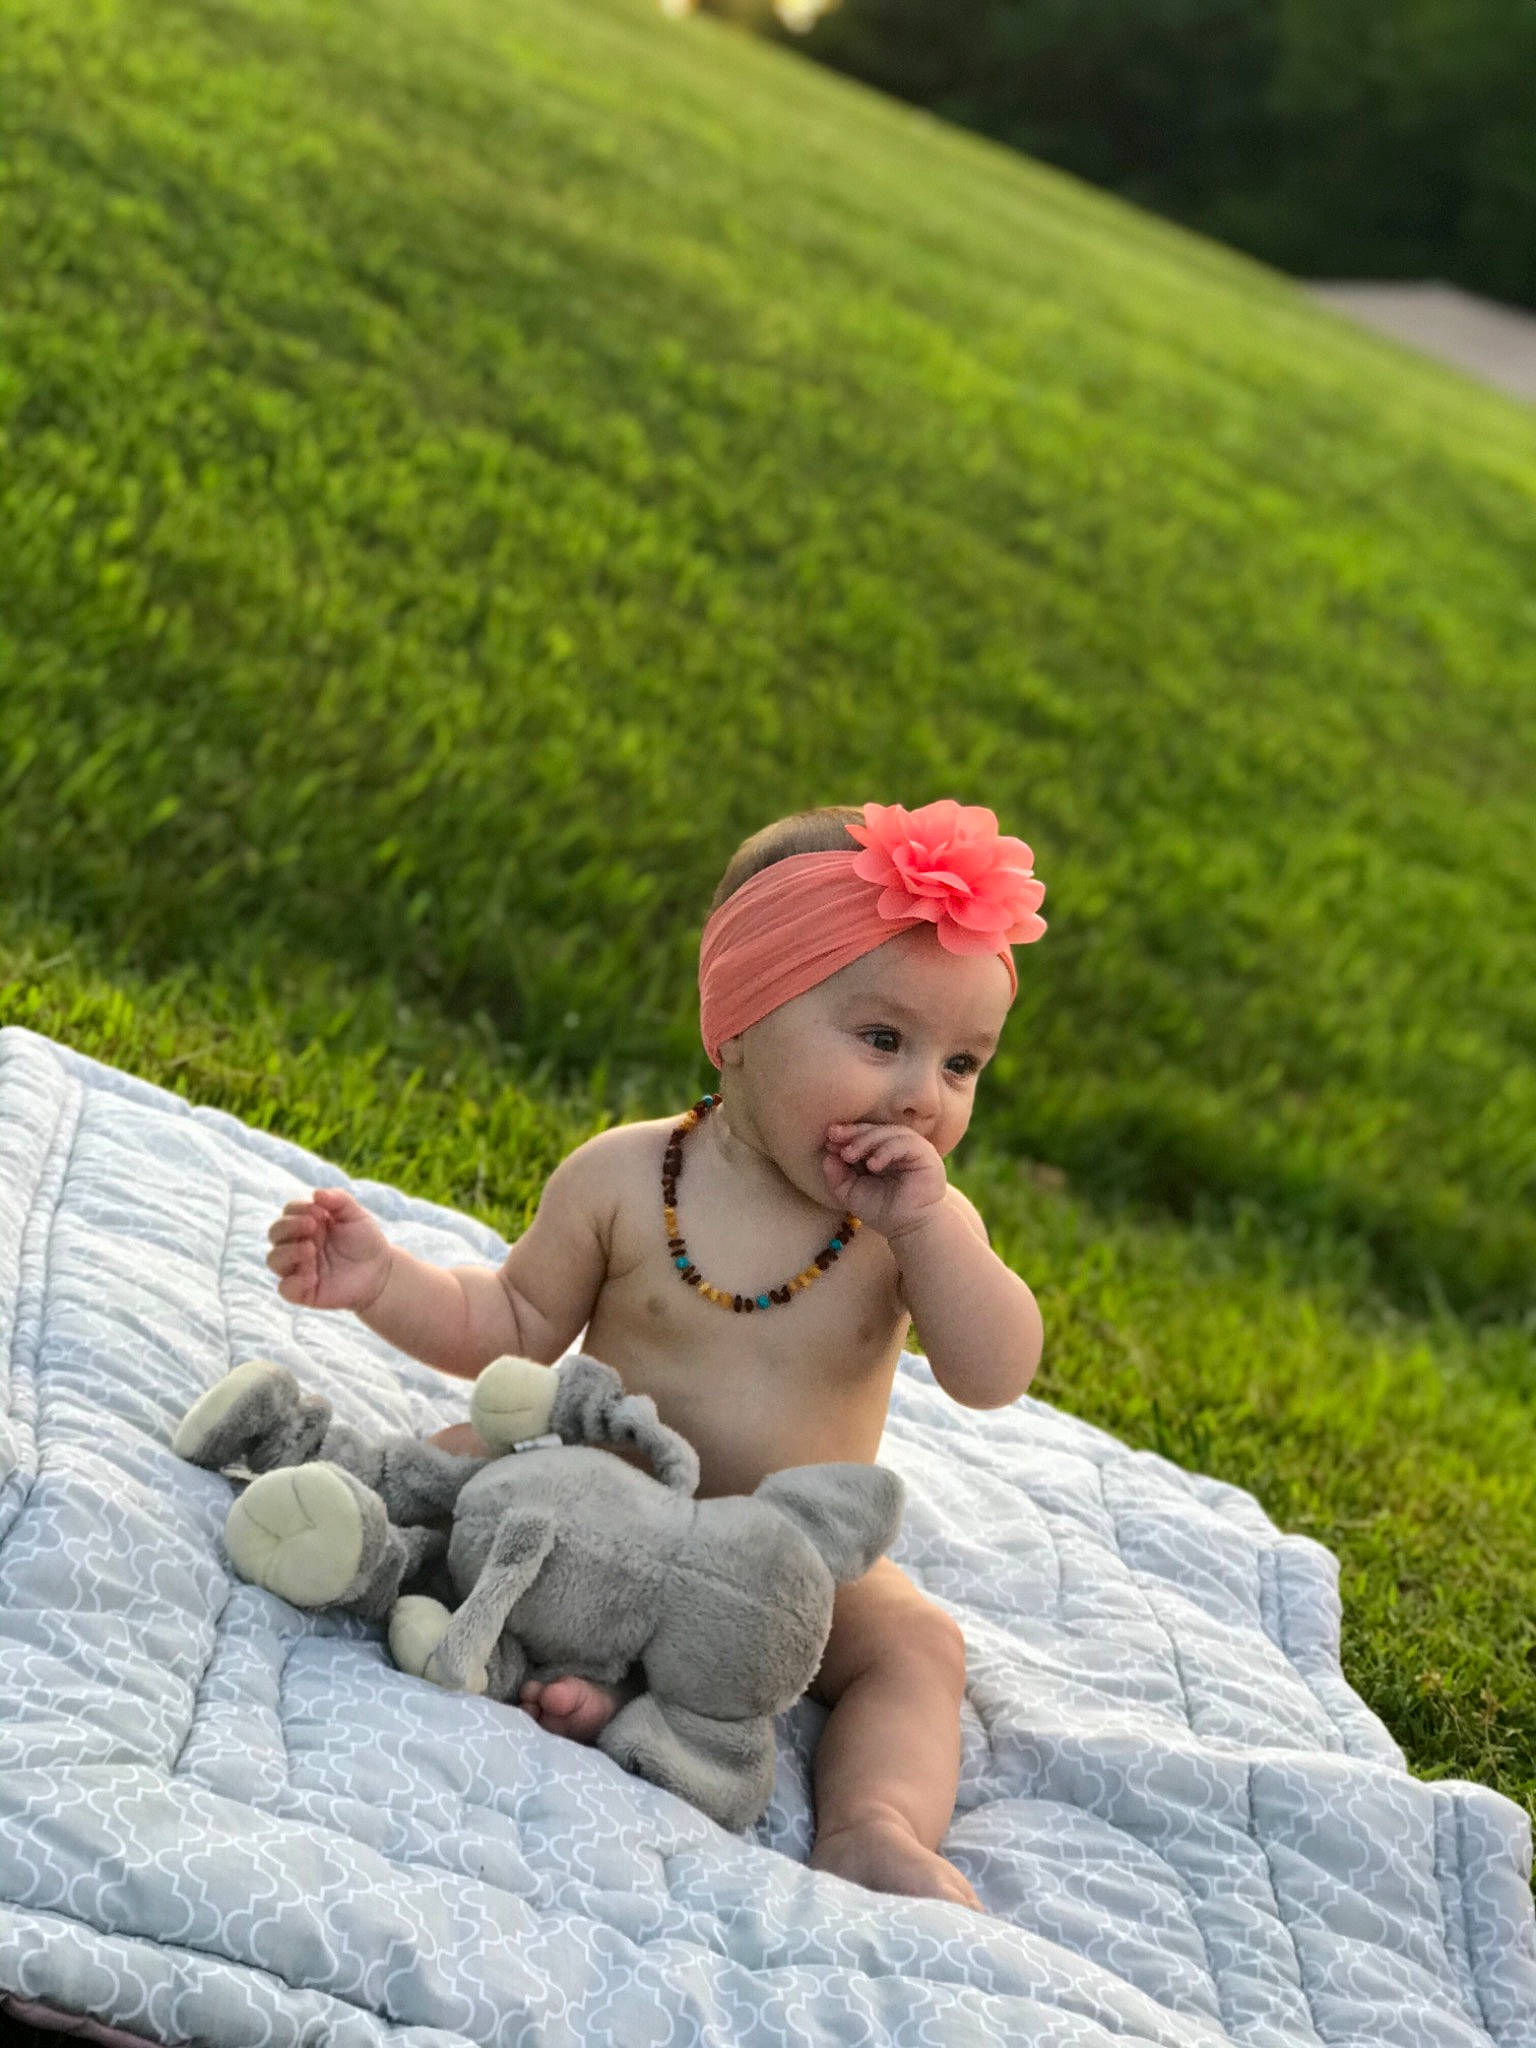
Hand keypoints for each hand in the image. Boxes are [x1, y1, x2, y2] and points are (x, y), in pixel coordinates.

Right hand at [265, 1187, 392, 1310]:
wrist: (380, 1272)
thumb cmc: (365, 1240)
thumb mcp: (355, 1215)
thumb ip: (338, 1200)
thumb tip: (316, 1193)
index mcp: (306, 1224)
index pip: (288, 1211)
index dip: (299, 1209)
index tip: (321, 1212)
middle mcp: (297, 1244)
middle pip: (275, 1233)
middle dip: (289, 1226)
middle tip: (312, 1226)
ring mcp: (298, 1268)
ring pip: (274, 1259)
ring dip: (288, 1252)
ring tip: (311, 1249)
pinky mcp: (303, 1291)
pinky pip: (285, 1288)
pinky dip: (294, 1281)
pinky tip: (313, 1276)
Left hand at [821, 1122, 947, 1240]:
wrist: (910, 1229)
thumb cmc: (883, 1211)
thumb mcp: (851, 1193)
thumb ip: (837, 1176)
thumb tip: (826, 1157)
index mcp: (881, 1151)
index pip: (863, 1134)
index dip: (846, 1135)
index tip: (828, 1141)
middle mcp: (897, 1146)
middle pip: (874, 1128)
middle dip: (852, 1133)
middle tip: (834, 1138)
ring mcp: (912, 1148)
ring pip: (888, 1132)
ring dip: (865, 1140)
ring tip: (849, 1155)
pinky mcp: (925, 1153)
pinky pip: (904, 1143)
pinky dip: (885, 1150)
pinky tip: (872, 1165)